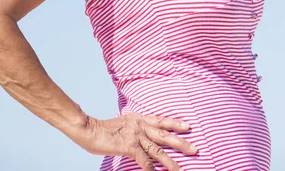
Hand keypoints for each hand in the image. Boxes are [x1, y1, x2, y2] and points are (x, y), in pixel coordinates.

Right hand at [78, 112, 197, 170]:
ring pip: (158, 150)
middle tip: (195, 150)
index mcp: (139, 118)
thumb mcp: (123, 124)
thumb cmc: (104, 129)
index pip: (161, 120)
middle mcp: (140, 125)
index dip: (175, 123)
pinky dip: (152, 170)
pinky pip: (145, 161)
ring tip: (181, 170)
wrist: (89, 129)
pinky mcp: (129, 146)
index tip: (188, 126)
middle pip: (165, 134)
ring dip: (171, 162)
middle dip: (181, 142)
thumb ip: (134, 128)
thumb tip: (142, 136)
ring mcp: (135, 135)